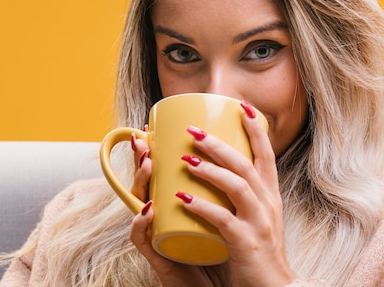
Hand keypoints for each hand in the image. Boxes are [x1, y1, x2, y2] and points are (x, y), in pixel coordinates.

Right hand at [129, 127, 215, 286]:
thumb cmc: (224, 247)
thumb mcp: (226, 210)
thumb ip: (227, 186)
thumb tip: (241, 150)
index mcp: (179, 204)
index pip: (162, 174)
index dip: (154, 151)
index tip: (149, 126)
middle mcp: (165, 217)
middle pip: (147, 184)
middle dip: (142, 158)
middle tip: (144, 138)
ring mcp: (161, 236)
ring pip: (141, 205)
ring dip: (142, 183)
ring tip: (149, 164)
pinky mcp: (160, 258)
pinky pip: (145, 240)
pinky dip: (144, 225)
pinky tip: (151, 209)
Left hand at [177, 103, 294, 286]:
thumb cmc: (260, 251)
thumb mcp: (258, 217)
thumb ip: (245, 195)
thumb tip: (221, 170)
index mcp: (271, 195)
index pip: (266, 154)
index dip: (255, 129)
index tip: (241, 106)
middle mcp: (268, 203)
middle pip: (246, 163)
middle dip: (219, 144)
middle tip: (194, 131)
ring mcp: (259, 222)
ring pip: (237, 185)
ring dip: (210, 169)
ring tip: (185, 159)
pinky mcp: (246, 242)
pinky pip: (222, 219)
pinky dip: (202, 207)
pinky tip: (183, 199)